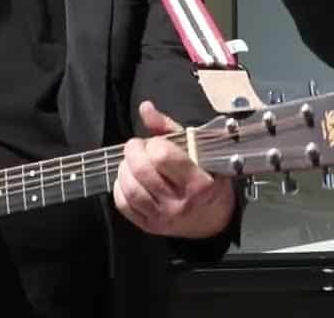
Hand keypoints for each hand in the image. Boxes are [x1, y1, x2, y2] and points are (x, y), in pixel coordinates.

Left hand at [113, 101, 235, 238]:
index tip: (156, 143)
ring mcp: (163, 217)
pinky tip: (128, 179)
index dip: (154, 144)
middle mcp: (180, 203)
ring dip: (124, 168)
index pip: (162, 156)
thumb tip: (145, 108)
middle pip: (141, 170)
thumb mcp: (198, 150)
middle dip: (133, 151)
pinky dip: (120, 188)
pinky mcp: (150, 226)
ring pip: (130, 188)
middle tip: (137, 147)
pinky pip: (124, 205)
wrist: (214, 219)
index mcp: (198, 183)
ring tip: (132, 162)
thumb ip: (169, 128)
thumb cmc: (208, 179)